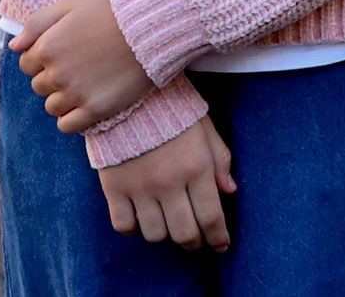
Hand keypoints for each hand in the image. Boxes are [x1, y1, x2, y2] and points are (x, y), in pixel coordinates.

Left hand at [15, 0, 152, 135]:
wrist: (152, 25)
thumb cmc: (112, 9)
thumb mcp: (72, 3)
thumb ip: (38, 22)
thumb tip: (14, 46)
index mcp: (48, 47)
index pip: (26, 63)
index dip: (42, 57)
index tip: (63, 51)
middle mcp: (57, 73)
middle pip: (39, 86)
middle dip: (53, 76)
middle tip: (78, 64)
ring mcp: (76, 93)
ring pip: (52, 106)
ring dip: (63, 97)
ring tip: (85, 82)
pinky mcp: (96, 109)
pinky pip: (67, 125)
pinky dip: (71, 118)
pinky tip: (86, 103)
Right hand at [100, 115, 236, 251]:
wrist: (130, 97)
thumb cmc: (174, 113)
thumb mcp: (205, 130)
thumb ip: (220, 160)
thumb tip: (230, 190)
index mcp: (196, 168)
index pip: (211, 217)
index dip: (219, 237)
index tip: (222, 245)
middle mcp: (169, 183)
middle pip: (184, 233)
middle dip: (195, 243)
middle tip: (197, 240)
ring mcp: (140, 188)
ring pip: (155, 234)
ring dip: (165, 235)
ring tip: (170, 225)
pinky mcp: (115, 189)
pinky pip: (124, 226)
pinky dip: (134, 229)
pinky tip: (141, 218)